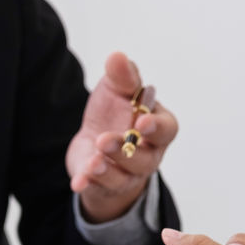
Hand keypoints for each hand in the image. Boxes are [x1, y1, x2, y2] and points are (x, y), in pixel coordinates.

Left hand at [67, 52, 178, 222]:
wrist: (95, 142)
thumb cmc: (115, 112)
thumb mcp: (117, 90)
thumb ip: (122, 76)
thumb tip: (117, 56)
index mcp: (158, 128)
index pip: (167, 130)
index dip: (157, 128)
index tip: (142, 122)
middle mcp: (147, 154)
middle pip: (142, 158)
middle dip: (125, 151)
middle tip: (106, 140)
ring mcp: (126, 173)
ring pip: (122, 176)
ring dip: (107, 169)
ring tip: (93, 161)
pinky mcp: (103, 184)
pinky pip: (98, 188)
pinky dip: (88, 185)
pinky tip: (78, 182)